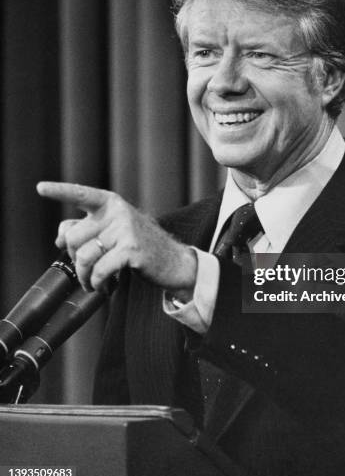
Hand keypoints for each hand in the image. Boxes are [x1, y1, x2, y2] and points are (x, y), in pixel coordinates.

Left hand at [36, 182, 196, 296]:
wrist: (173, 261)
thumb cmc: (138, 246)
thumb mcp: (113, 231)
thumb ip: (87, 228)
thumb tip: (60, 238)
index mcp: (111, 203)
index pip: (81, 195)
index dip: (59, 191)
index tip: (40, 188)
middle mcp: (117, 212)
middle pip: (74, 237)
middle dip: (75, 260)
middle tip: (87, 271)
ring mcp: (126, 229)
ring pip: (85, 256)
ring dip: (85, 277)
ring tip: (93, 283)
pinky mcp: (132, 249)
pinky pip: (100, 270)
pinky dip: (98, 284)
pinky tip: (105, 287)